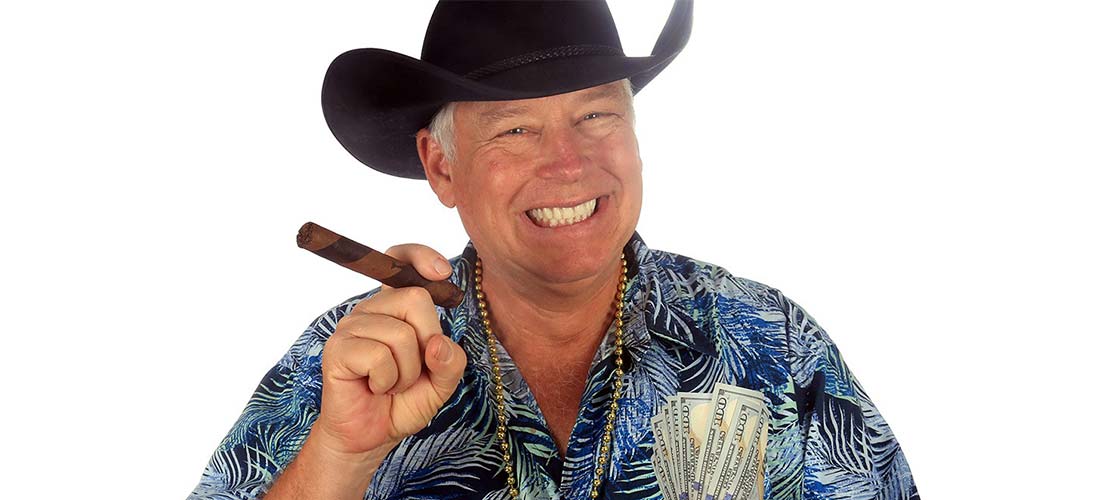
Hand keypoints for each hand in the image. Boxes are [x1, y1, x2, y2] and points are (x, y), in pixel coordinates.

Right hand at [312, 244, 466, 458]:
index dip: (419, 255)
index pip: (399, 260)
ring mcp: (351, 326)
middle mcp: (371, 309)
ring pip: (401, 334)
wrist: (370, 436)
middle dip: (426, 344)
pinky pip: (379, 356)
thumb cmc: (402, 402)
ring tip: (390, 383)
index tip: (441, 271)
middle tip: (410, 369)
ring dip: (406, 372)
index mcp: (395, 307)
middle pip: (416, 299)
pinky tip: (374, 387)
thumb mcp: (441, 383)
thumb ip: (451, 362)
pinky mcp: (337, 348)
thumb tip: (438, 342)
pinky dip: (387, 381)